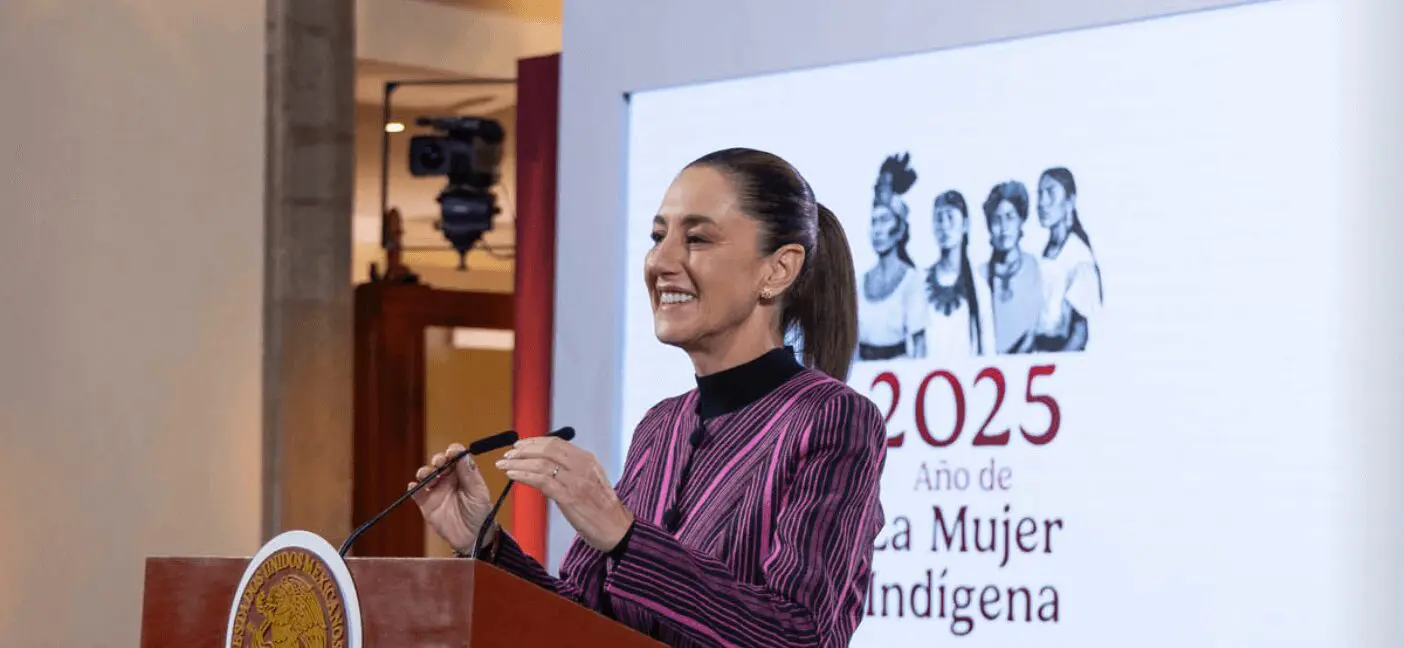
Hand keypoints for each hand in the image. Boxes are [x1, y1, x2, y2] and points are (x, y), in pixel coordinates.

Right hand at [411, 443, 494, 553]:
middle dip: (438, 459)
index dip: (453, 451)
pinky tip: (414, 487)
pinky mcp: (426, 504)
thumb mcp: (478, 493)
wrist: (472, 538)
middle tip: (439, 463)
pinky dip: (413, 488)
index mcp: (463, 473)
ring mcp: (436, 490)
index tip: (452, 451)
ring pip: (426, 475)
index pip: (456, 457)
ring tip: (427, 475)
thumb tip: (463, 455)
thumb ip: (469, 475)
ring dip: (425, 472)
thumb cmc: (479, 513)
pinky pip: (417, 493)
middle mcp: (448, 479)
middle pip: (440, 462)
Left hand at [496, 437, 634, 550]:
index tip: (519, 445)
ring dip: (518, 462)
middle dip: (523, 450)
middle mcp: (581, 466)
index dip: (534, 442)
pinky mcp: (569, 497)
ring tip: (503, 464)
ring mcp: (575, 481)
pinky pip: (541, 480)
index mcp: (587, 460)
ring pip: (540, 464)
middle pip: (546, 449)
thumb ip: (572, 470)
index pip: (556, 443)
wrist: (617, 530)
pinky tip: (512, 475)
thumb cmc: (602, 509)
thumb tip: (546, 465)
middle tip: (508, 454)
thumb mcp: (590, 481)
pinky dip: (524, 475)